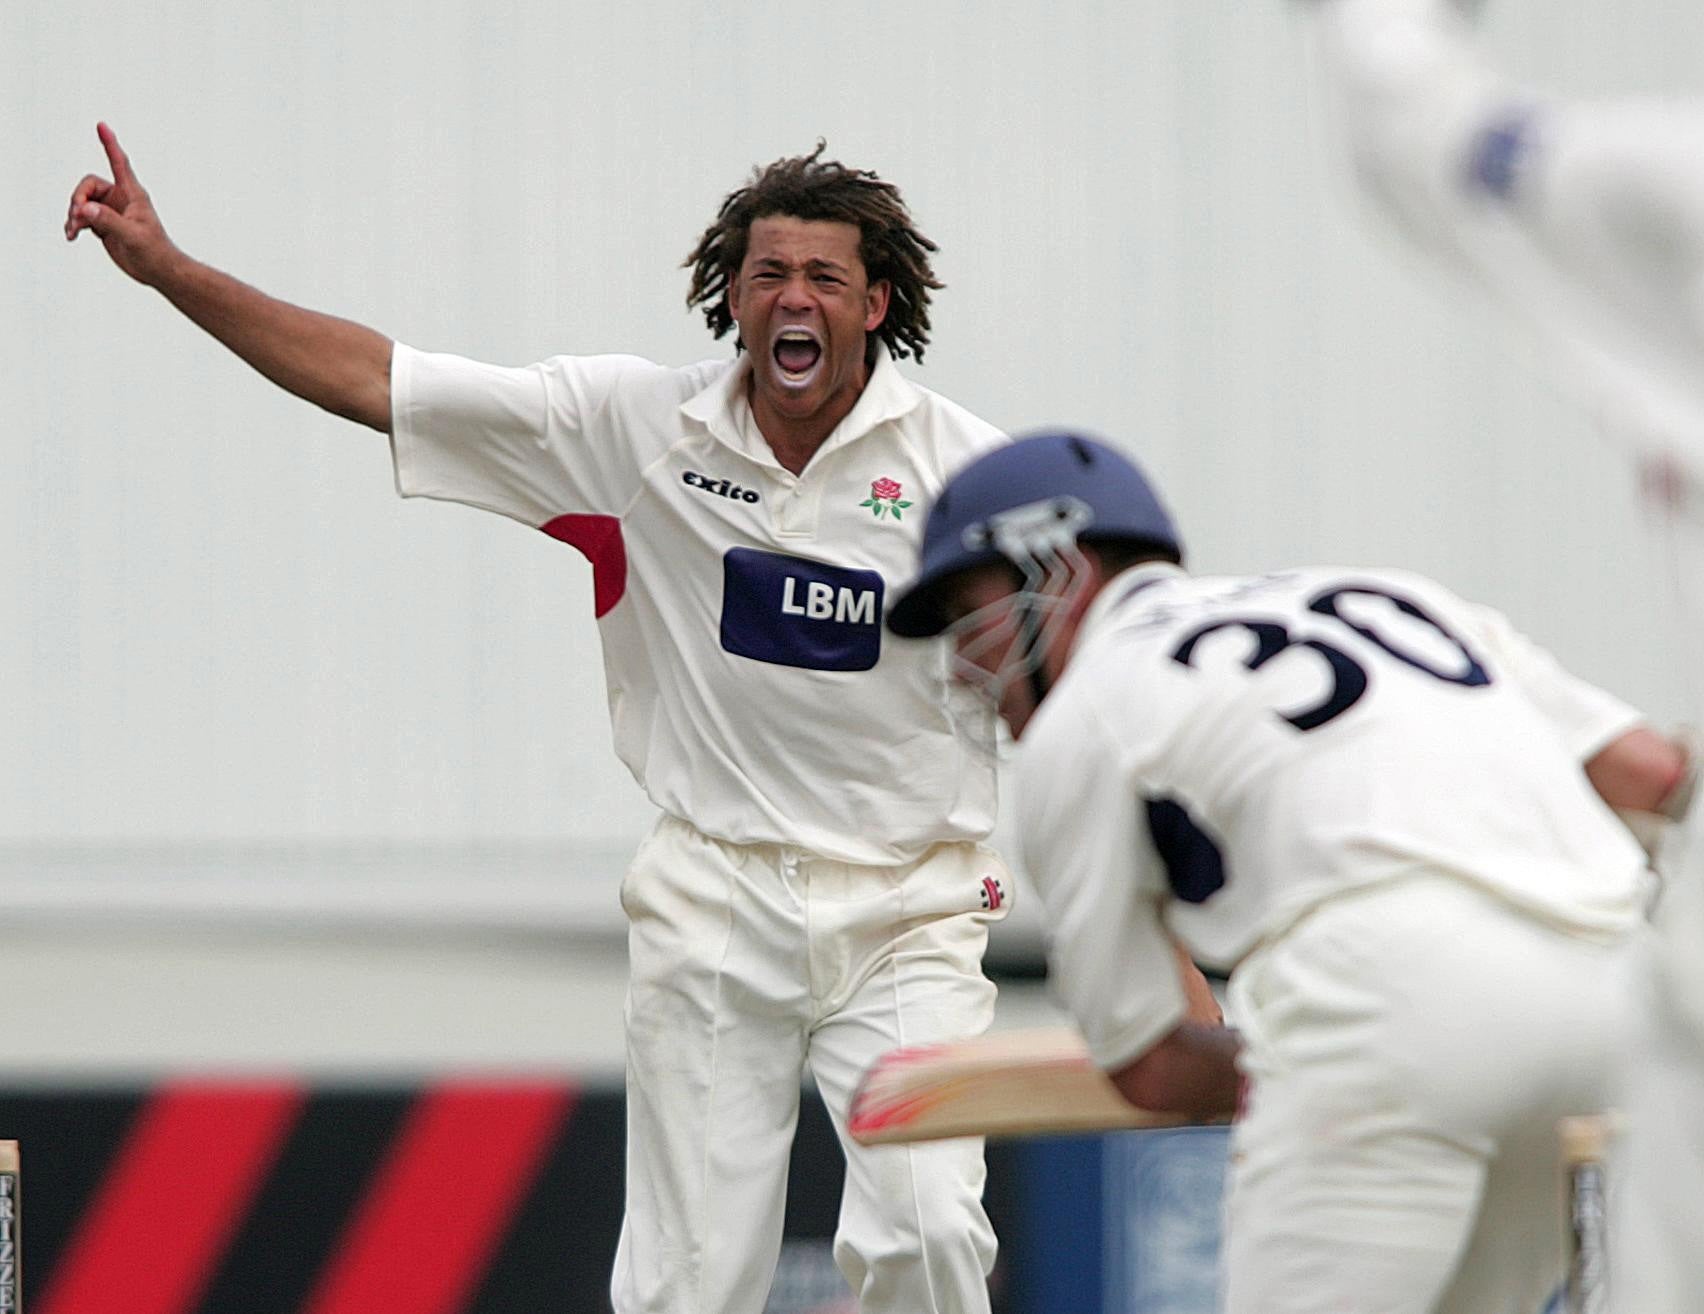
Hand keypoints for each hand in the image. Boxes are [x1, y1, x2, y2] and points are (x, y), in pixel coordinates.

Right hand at [65, 122, 179, 285]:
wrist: (158, 271)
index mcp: (133, 194)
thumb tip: (84, 210)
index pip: (119, 163)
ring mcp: (111, 211)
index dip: (110, 144)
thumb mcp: (132, 236)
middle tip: (78, 216)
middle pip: (88, 185)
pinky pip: (82, 217)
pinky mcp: (104, 224)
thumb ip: (109, 221)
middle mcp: (120, 198)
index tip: (101, 125)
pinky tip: (71, 236)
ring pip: (82, 202)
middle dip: (78, 198)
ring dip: (74, 214)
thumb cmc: (154, 252)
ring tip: (73, 231)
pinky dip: (74, 224)